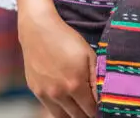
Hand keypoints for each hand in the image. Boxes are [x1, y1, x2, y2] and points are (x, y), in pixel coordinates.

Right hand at [18, 0, 97, 117]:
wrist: (38, 29)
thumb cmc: (66, 39)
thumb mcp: (88, 55)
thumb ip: (96, 78)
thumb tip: (102, 98)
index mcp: (75, 84)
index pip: (91, 110)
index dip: (99, 110)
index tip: (103, 108)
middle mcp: (59, 93)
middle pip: (77, 116)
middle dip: (87, 114)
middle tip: (93, 109)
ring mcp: (45, 93)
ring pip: (63, 116)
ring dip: (74, 115)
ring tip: (81, 109)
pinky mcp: (35, 90)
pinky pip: (50, 109)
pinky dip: (60, 109)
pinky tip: (67, 104)